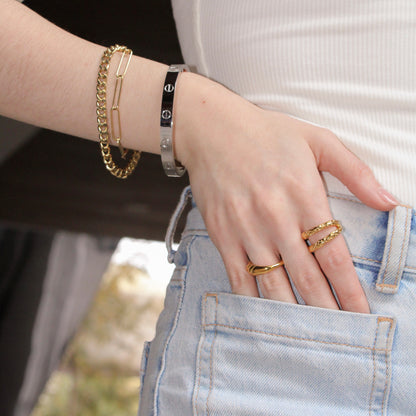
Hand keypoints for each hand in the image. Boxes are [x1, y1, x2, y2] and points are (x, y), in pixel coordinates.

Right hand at [174, 72, 397, 312]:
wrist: (213, 131)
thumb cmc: (268, 134)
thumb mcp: (318, 139)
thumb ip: (356, 171)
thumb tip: (390, 202)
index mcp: (304, 195)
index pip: (334, 255)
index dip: (350, 288)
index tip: (362, 312)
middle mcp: (276, 218)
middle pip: (307, 277)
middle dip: (327, 310)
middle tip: (341, 335)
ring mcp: (246, 229)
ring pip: (274, 283)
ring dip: (293, 312)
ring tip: (308, 335)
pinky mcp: (222, 235)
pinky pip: (239, 277)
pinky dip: (253, 300)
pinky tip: (265, 315)